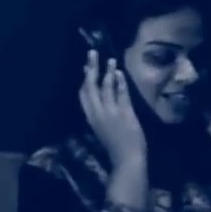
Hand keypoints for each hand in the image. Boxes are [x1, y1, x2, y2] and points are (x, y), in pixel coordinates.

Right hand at [79, 50, 145, 165]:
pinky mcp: (125, 113)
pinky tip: (120, 73)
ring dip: (108, 71)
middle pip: (91, 86)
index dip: (84, 79)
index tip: (85, 67)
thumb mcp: (102, 129)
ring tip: (111, 59)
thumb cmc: (116, 146)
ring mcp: (111, 112)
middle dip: (91, 68)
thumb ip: (99, 114)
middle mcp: (98, 113)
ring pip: (107, 87)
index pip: (83, 95)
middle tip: (92, 53)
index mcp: (91, 118)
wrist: (127, 158)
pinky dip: (121, 82)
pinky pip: (121, 93)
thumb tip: (99, 98)